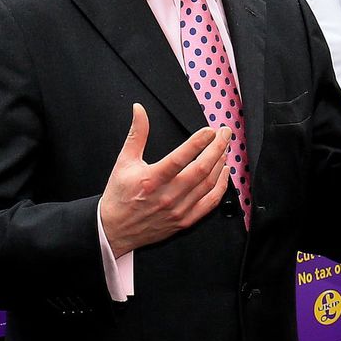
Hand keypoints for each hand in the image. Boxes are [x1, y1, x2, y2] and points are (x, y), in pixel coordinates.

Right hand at [96, 103, 230, 255]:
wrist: (116, 229)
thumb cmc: (119, 196)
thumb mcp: (124, 161)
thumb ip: (136, 134)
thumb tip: (139, 110)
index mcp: (151, 179)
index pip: (180, 157)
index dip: (198, 142)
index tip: (210, 130)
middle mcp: (167, 195)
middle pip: (200, 169)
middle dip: (217, 148)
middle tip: (224, 133)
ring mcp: (178, 210)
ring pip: (208, 185)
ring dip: (220, 164)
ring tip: (224, 148)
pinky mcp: (185, 220)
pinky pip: (209, 203)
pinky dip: (220, 187)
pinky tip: (224, 173)